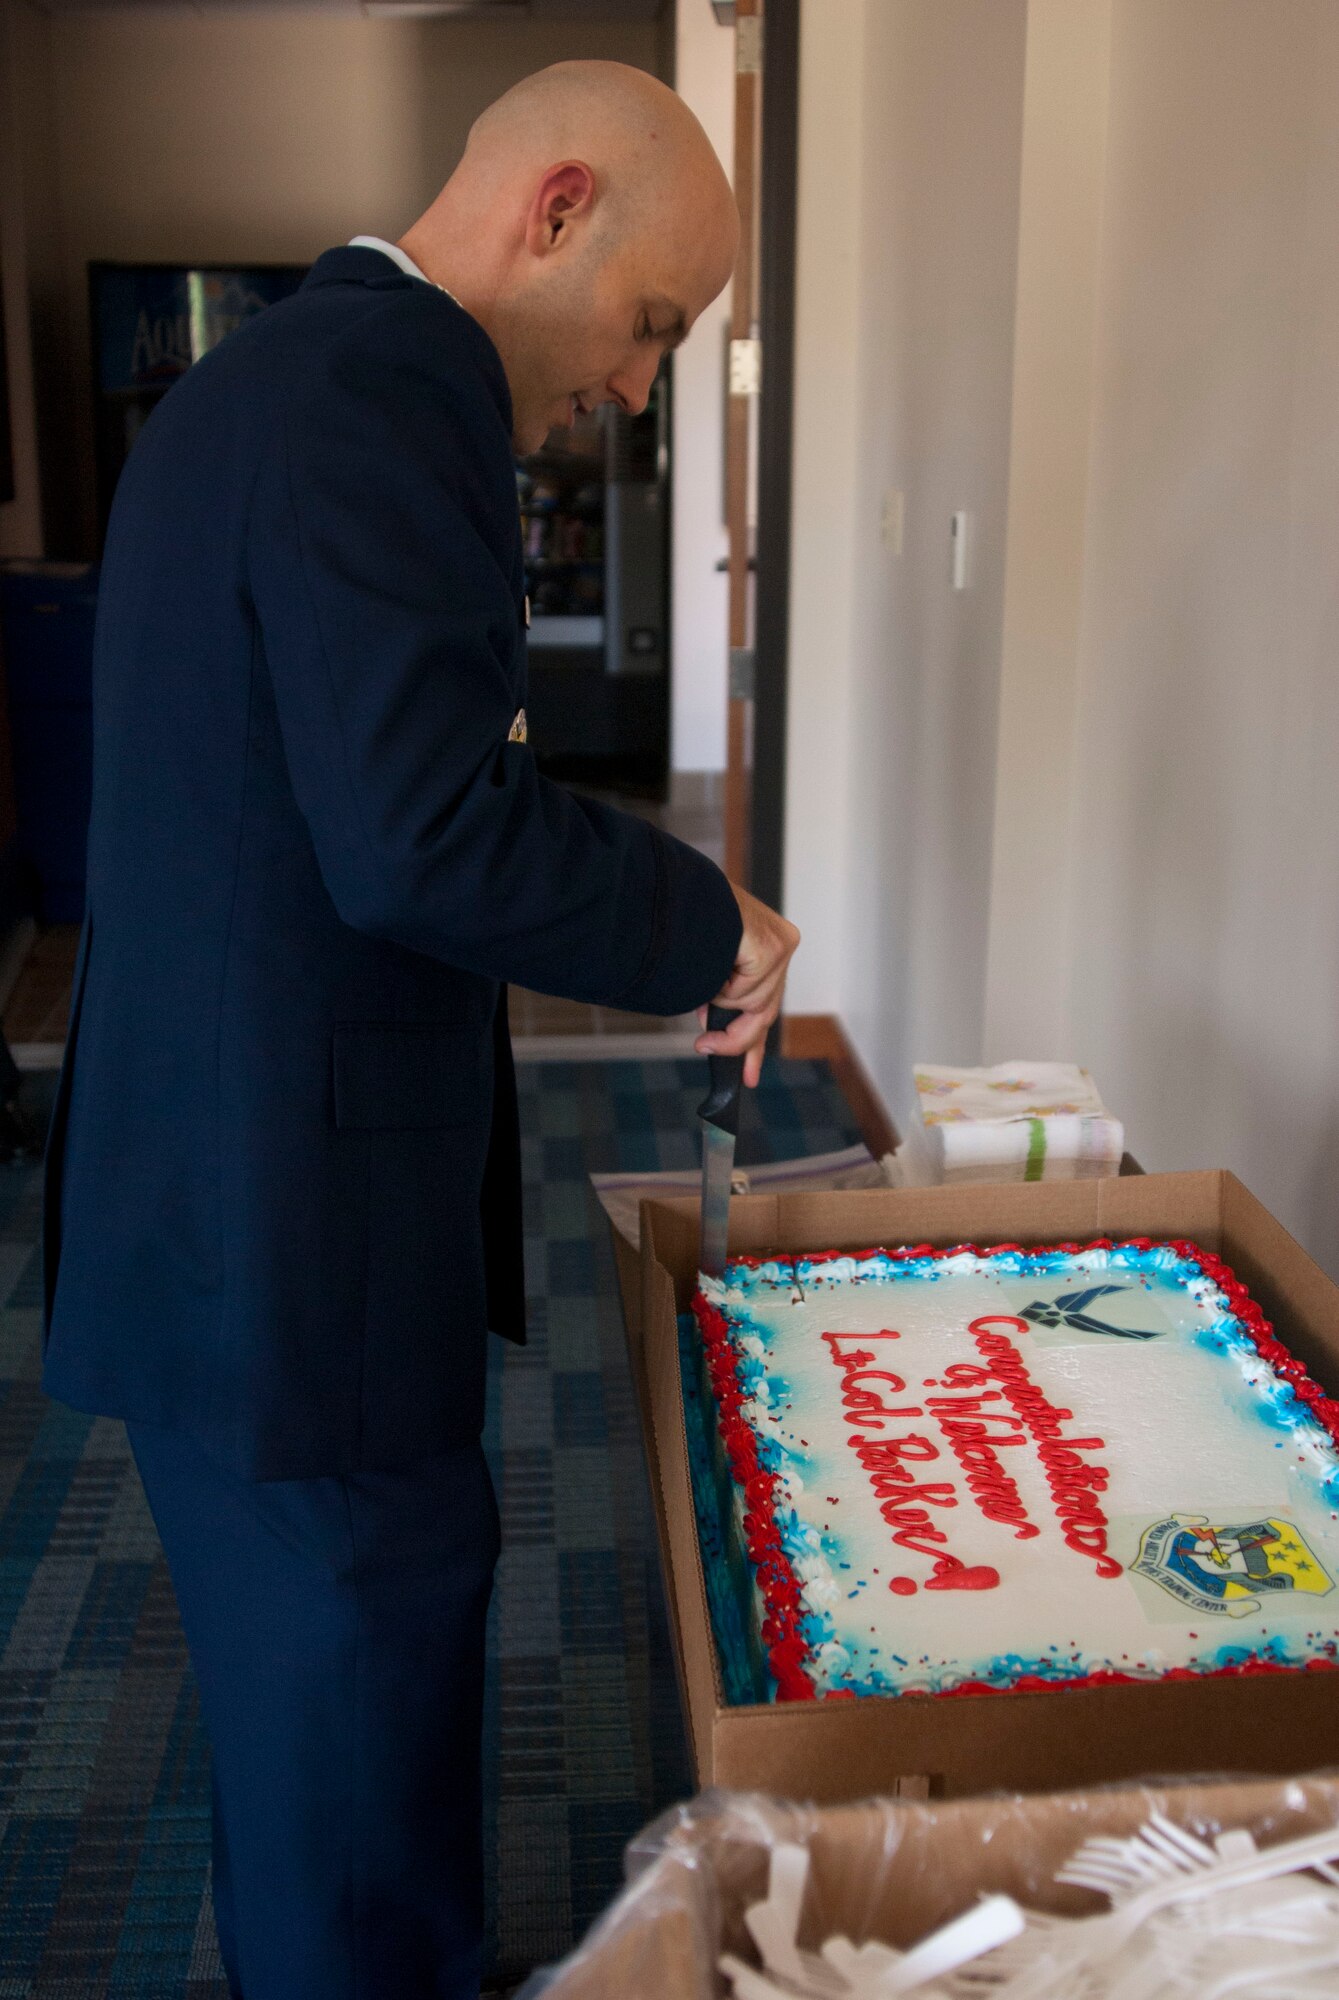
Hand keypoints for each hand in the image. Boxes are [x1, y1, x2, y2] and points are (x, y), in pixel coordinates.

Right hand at [694, 884, 800, 1088]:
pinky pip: (743, 994)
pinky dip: (721, 988)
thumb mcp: (707, 965)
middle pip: (765, 1012)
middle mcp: (780, 944)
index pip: (766, 1003)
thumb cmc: (685, 918)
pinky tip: (712, 963)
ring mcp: (780, 946)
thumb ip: (720, 994)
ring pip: (751, 1006)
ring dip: (719, 1001)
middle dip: (737, 1040)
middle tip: (707, 1048)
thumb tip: (715, 1025)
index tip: (749, 1076)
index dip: (755, 1044)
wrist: (678, 892)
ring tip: (701, 973)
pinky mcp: (773, 949)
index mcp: (767, 944)